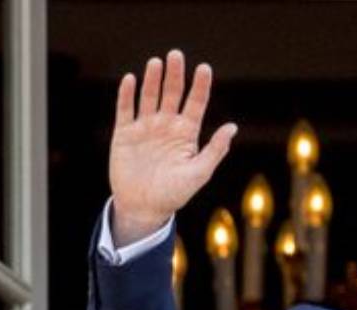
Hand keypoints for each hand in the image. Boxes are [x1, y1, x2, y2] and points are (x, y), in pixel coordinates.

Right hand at [109, 49, 237, 244]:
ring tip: (157, 63)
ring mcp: (145, 128)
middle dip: (175, 75)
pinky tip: (130, 79)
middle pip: (172, 94)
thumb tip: (233, 127)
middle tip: (176, 55)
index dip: (200, 86)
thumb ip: (214, 150)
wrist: (144, 207)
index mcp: (187, 134)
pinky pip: (125, 109)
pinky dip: (127, 94)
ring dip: (153, 80)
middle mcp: (167, 126)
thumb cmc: (175, 193)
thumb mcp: (199, 173)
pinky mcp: (124, 134)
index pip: (196, 104)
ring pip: (149, 97)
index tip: (205, 68)